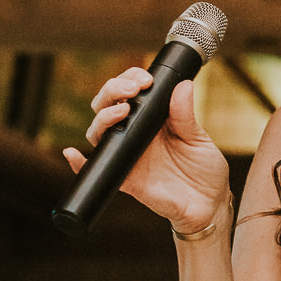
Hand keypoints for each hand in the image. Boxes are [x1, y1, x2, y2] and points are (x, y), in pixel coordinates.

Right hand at [65, 68, 229, 233]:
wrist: (209, 202)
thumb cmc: (204, 167)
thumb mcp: (198, 138)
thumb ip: (185, 114)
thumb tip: (183, 84)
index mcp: (151, 120)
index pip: (128, 92)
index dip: (129, 79)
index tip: (144, 78)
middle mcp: (134, 135)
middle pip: (106, 107)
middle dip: (112, 90)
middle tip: (132, 89)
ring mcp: (127, 156)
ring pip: (98, 133)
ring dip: (103, 118)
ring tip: (122, 111)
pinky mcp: (125, 179)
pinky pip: (95, 171)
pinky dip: (79, 163)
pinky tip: (72, 153)